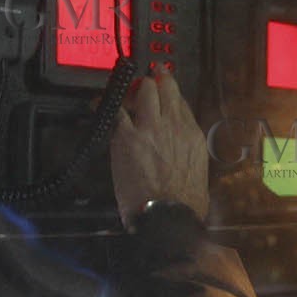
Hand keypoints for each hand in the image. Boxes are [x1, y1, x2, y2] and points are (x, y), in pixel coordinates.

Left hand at [110, 74, 209, 229]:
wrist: (168, 215)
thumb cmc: (184, 203)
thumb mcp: (198, 172)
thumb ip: (188, 154)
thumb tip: (181, 155)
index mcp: (192, 134)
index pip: (179, 101)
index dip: (168, 92)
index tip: (162, 87)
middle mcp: (173, 124)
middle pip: (163, 87)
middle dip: (151, 81)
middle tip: (142, 83)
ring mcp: (149, 127)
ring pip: (143, 89)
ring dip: (132, 88)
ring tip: (122, 89)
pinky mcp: (126, 136)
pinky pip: (115, 110)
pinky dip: (105, 104)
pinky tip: (98, 104)